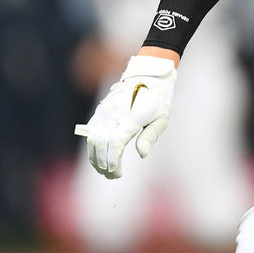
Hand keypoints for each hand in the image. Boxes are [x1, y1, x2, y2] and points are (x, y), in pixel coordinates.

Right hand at [74, 55, 176, 178]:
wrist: (147, 77)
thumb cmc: (158, 100)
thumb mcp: (161, 119)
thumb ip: (150, 137)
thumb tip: (142, 154)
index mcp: (131, 118)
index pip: (116, 145)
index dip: (113, 162)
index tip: (117, 173)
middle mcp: (115, 115)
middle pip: (101, 144)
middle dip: (103, 163)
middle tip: (112, 175)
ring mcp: (105, 112)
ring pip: (93, 138)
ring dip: (95, 157)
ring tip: (103, 170)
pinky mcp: (101, 111)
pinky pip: (91, 131)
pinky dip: (92, 146)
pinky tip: (97, 156)